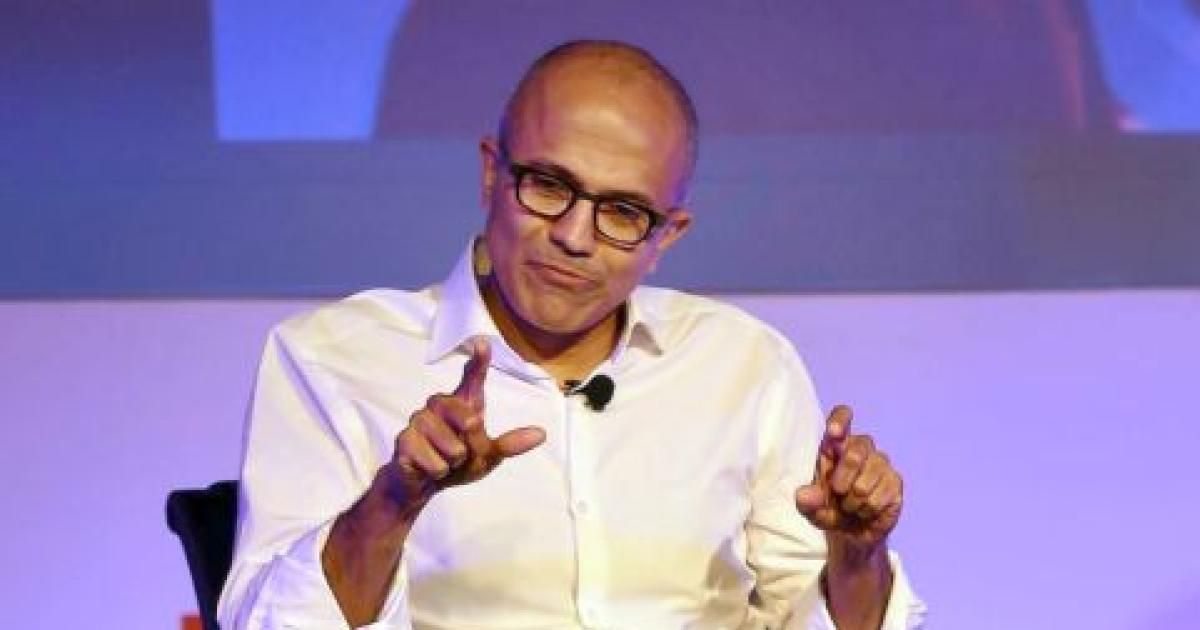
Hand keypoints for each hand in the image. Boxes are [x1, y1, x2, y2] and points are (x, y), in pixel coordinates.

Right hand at [380, 338, 545, 514]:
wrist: (422, 486)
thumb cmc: (455, 464)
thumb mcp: (488, 457)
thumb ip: (510, 444)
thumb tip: (541, 434)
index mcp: (462, 404)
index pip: (472, 379)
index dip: (478, 362)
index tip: (483, 343)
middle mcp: (439, 405)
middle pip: (469, 421)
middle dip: (471, 446)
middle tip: (459, 455)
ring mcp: (419, 420)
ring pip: (453, 448)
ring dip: (453, 463)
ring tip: (442, 460)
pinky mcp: (404, 440)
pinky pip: (435, 463)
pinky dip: (438, 472)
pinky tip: (427, 468)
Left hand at [795, 405, 902, 555]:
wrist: (852, 534)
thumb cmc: (828, 510)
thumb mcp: (811, 510)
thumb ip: (805, 502)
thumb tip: (805, 495)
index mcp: (835, 445)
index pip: (842, 417)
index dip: (840, 420)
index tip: (834, 433)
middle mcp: (859, 448)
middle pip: (857, 450)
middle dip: (843, 478)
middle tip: (837, 492)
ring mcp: (880, 463)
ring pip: (869, 476)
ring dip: (854, 500)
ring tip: (850, 506)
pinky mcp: (895, 481)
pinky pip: (880, 495)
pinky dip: (868, 509)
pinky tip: (866, 510)